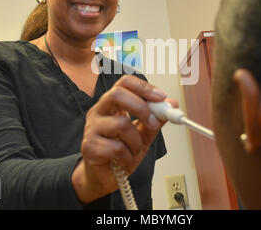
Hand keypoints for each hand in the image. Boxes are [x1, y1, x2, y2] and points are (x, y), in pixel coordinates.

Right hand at [71, 75, 177, 204]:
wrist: (104, 177)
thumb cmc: (120, 153)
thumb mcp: (143, 135)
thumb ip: (155, 120)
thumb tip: (171, 104)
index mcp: (111, 105)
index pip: (124, 83)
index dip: (144, 87)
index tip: (161, 97)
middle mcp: (99, 112)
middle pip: (117, 94)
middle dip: (141, 108)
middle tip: (153, 122)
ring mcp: (91, 128)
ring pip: (121, 124)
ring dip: (136, 141)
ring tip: (134, 150)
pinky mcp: (89, 146)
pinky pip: (116, 147)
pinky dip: (127, 156)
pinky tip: (124, 160)